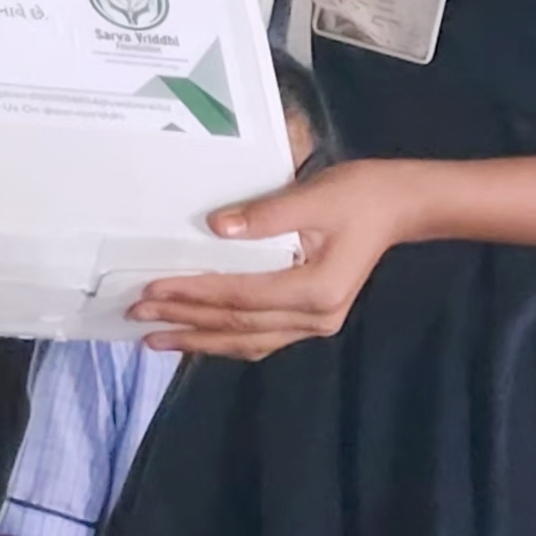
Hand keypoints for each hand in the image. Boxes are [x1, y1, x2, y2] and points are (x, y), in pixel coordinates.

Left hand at [126, 163, 428, 357]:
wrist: (398, 205)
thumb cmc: (359, 195)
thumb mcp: (314, 197)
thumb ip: (265, 216)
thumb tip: (216, 228)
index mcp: (316, 291)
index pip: (239, 297)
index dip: (193, 294)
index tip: (151, 290)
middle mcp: (315, 318)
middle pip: (237, 325)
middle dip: (184, 320)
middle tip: (137, 315)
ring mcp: (315, 324)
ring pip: (247, 340)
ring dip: (199, 339)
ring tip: (154, 338)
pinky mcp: (312, 319)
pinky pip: (261, 337)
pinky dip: (225, 339)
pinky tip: (198, 336)